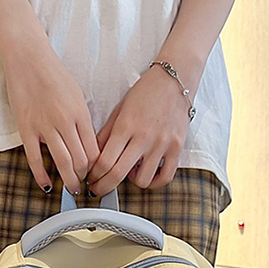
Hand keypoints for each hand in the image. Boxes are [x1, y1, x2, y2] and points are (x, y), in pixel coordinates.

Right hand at [0, 38, 100, 195]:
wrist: (28, 58)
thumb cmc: (53, 74)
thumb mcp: (77, 96)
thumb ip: (82, 121)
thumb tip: (88, 145)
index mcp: (80, 113)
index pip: (94, 150)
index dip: (96, 167)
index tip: (95, 174)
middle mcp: (65, 122)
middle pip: (81, 160)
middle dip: (84, 177)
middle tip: (84, 184)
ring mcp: (45, 126)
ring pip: (62, 163)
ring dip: (69, 180)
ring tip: (71, 188)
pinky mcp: (26, 129)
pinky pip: (35, 159)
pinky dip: (42, 176)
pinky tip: (46, 186)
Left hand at [86, 66, 191, 198]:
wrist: (174, 80)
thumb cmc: (145, 93)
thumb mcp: (119, 110)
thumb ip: (105, 134)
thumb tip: (92, 157)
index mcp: (126, 127)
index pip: (104, 161)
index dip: (94, 176)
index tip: (91, 178)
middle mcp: (144, 137)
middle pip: (118, 174)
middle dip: (103, 187)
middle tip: (99, 188)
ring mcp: (162, 144)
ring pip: (142, 181)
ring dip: (131, 181)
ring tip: (130, 171)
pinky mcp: (177, 148)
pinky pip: (165, 178)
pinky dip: (154, 182)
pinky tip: (147, 173)